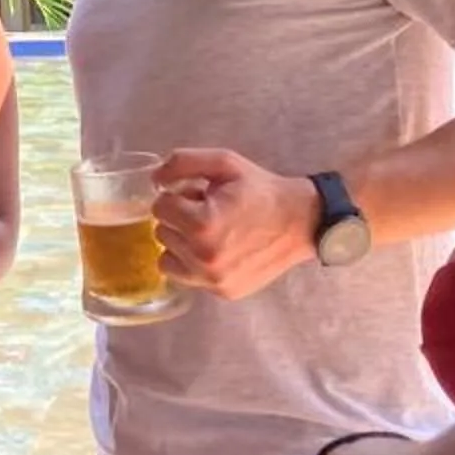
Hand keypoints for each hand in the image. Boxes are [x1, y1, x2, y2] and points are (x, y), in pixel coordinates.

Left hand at [154, 148, 322, 300]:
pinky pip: (185, 276)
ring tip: (213, 230)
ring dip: (182, 242)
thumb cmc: (260, 190)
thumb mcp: (225, 163)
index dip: (179, 195)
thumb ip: (183, 163)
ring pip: (168, 256)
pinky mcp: (222, 292)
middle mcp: (204, 258)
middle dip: (180, 218)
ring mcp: (213, 280)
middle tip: (210, 210)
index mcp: (202, 225)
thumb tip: (154, 180)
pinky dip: (192, 263)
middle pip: (162, 232)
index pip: (159, 207)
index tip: (202, 194)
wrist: (301, 221)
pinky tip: (216, 249)